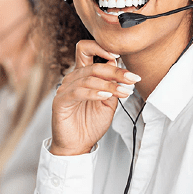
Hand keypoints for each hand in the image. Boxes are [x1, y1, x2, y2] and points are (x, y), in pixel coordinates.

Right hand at [50, 40, 140, 155]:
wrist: (78, 145)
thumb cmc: (91, 123)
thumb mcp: (109, 102)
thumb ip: (113, 86)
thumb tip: (123, 70)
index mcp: (83, 74)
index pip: (87, 49)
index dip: (101, 48)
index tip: (120, 55)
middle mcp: (73, 78)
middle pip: (94, 66)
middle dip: (116, 71)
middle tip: (132, 78)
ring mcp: (65, 88)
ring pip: (89, 78)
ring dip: (109, 84)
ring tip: (123, 91)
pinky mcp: (60, 101)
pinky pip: (78, 92)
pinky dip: (94, 92)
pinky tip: (106, 96)